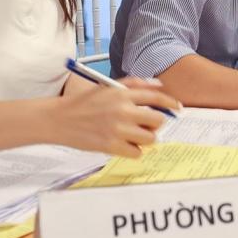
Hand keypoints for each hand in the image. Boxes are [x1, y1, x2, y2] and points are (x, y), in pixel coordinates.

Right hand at [50, 77, 179, 156]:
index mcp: (123, 94)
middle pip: (158, 120)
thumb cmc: (84, 103)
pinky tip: (125, 145)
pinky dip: (135, 151)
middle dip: (156, 123)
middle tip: (146, 124)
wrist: (60, 119)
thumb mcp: (108, 87)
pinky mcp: (111, 146)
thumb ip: (134, 84)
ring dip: (146, 138)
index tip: (177, 108)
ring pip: (150, 138)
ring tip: (134, 135)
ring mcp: (118, 130)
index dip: (171, 103)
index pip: (157, 98)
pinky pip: (137, 153)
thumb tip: (159, 86)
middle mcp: (123, 111)